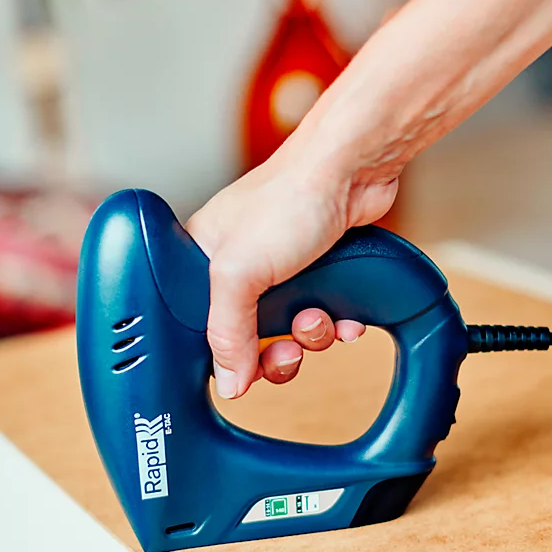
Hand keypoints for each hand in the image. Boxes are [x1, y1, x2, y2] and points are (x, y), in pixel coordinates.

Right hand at [185, 145, 398, 398]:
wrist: (353, 169)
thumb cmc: (289, 197)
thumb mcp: (239, 273)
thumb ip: (227, 332)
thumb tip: (229, 382)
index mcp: (200, 261)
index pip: (198, 328)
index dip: (220, 355)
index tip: (241, 370)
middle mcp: (238, 268)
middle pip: (247, 339)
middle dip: (273, 353)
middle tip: (285, 353)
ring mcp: (280, 270)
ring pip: (289, 333)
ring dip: (310, 337)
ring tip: (318, 319)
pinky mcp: (318, 272)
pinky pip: (323, 318)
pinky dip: (336, 325)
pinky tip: (344, 316)